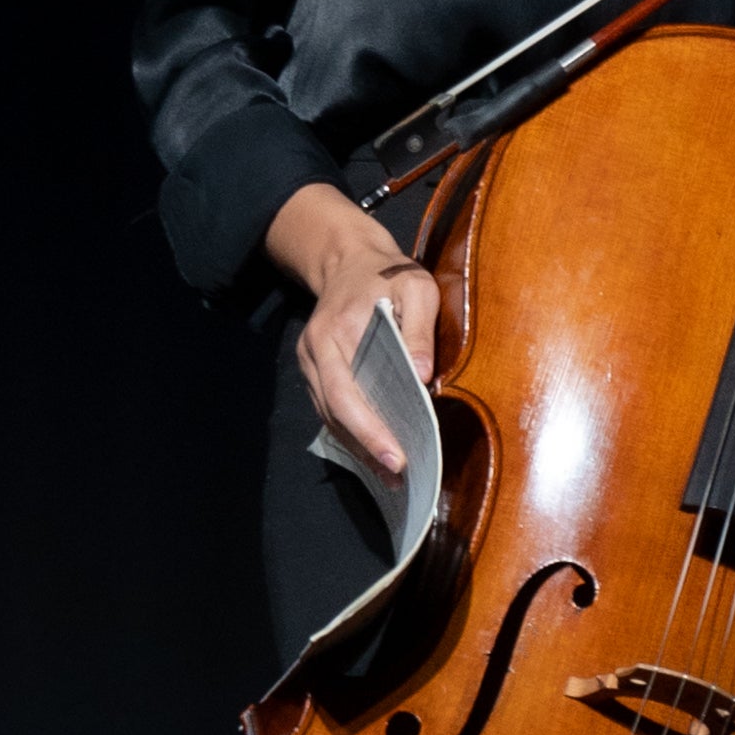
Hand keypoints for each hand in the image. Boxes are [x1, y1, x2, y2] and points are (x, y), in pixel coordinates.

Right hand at [265, 183, 440, 471]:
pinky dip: (352, 433)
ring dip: (358, 447)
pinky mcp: (316, 369)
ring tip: (392, 475)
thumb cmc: (389, 274)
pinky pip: (330, 408)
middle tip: (397, 475)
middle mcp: (316, 349)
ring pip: (330, 415)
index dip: (370, 429)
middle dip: (366, 447)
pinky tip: (375, 452)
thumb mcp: (416, 287)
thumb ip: (420, 328)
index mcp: (337, 329)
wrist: (348, 259)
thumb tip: (424, 376)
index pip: (349, 391)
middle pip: (335, 411)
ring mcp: (311, 361)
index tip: (398, 456)